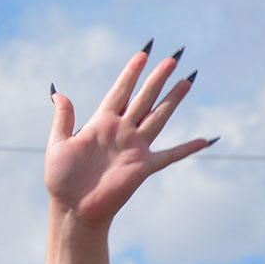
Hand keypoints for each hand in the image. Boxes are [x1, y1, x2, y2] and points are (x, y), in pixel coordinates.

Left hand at [45, 46, 210, 231]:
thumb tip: (59, 94)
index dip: (131, 72)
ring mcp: (134, 147)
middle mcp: (121, 131)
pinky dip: (188, 148)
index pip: (120, 91)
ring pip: (158, 117)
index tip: (143, 54)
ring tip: (187, 81)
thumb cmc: (61, 179)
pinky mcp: (142, 166)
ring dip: (173, 100)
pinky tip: (206, 140)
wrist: (72, 209)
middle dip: (157, 79)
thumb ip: (63, 119)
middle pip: (144, 98)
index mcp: (101, 123)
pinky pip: (170, 155)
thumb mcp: (57, 144)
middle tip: (172, 59)